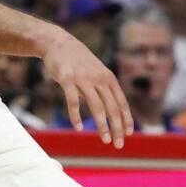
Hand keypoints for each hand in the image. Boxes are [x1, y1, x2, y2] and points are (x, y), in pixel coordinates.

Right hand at [40, 26, 131, 148]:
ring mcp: (83, 79)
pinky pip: (73, 101)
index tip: (128, 133)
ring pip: (97, 106)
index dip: (126, 119)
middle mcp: (98, 78)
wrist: (57, 42)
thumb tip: (107, 107)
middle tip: (118, 144)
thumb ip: (102, 87)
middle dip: (117, 128)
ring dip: (102, 125)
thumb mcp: (95, 70)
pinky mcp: (67, 79)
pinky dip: (76, 116)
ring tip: (106, 140)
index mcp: (107, 78)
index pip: (121, 102)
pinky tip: (78, 127)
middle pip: (112, 107)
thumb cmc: (76, 59)